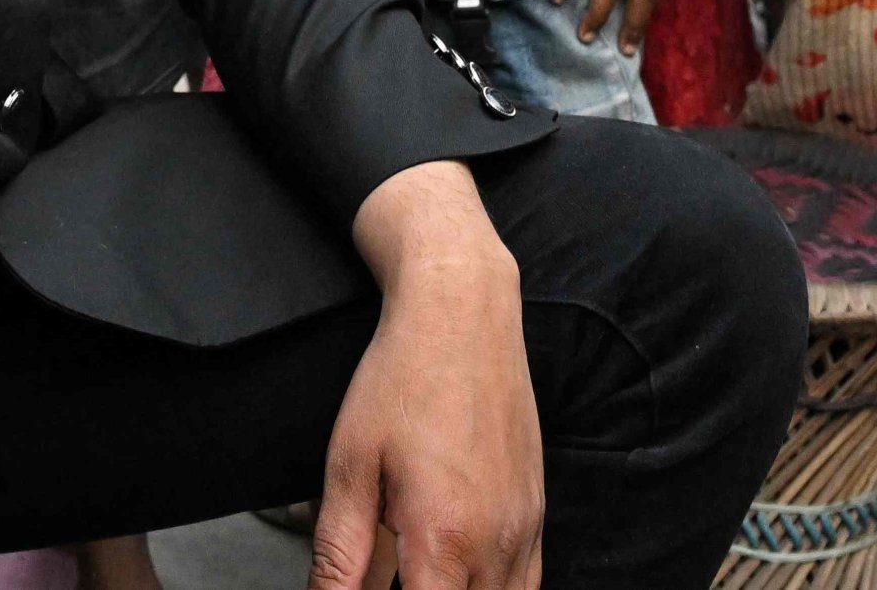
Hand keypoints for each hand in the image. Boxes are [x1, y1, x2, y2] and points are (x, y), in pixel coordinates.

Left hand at [328, 164, 540, 589]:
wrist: (463, 313)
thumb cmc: (403, 380)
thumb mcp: (351, 467)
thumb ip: (339, 555)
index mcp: (444, 541)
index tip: (371, 585)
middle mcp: (497, 546)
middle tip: (394, 569)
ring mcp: (526, 531)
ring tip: (421, 570)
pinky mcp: (538, 514)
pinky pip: (527, 584)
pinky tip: (455, 572)